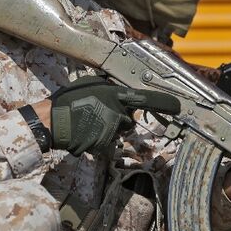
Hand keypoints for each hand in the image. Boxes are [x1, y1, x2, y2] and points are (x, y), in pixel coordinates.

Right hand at [49, 76, 180, 156]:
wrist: (52, 122)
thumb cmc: (68, 101)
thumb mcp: (90, 85)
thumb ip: (108, 88)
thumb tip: (118, 89)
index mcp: (115, 96)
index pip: (145, 99)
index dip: (163, 103)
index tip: (177, 106)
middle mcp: (116, 113)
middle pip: (127, 119)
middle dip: (117, 117)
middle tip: (96, 113)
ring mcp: (110, 131)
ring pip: (117, 132)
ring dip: (107, 129)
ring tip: (87, 123)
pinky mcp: (104, 145)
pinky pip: (107, 142)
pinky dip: (98, 139)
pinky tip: (85, 133)